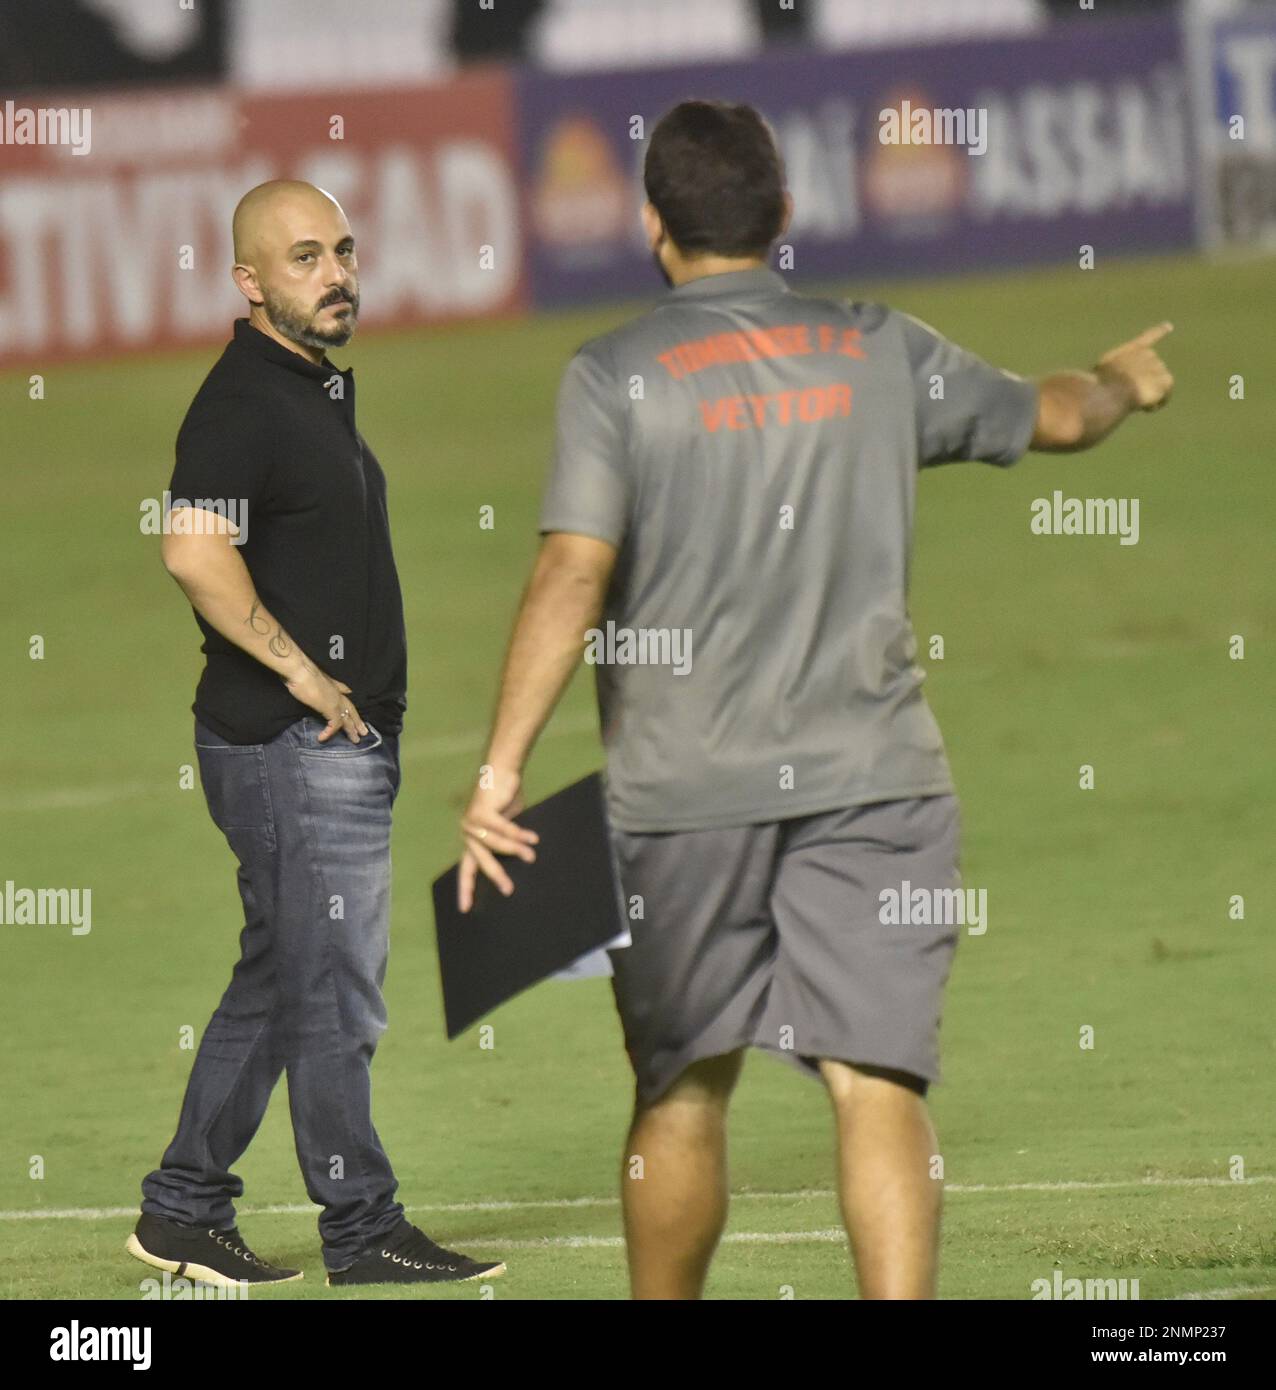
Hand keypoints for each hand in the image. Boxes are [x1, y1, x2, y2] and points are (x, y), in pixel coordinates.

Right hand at [283, 661, 367, 743]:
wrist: (300, 670)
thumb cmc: (303, 673)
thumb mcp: (315, 680)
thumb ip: (324, 685)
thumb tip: (327, 688)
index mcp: (335, 687)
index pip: (347, 699)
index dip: (351, 708)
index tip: (356, 716)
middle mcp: (338, 694)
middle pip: (351, 710)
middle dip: (357, 722)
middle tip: (364, 733)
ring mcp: (336, 701)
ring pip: (347, 719)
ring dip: (351, 730)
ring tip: (355, 740)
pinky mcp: (330, 708)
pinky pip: (334, 724)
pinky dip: (329, 733)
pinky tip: (322, 738)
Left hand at [458, 766, 538, 911]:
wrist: (501, 771)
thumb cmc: (504, 798)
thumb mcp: (505, 824)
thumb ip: (506, 840)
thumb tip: (521, 857)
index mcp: (471, 839)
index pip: (466, 868)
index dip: (466, 888)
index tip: (465, 908)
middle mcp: (467, 833)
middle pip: (480, 861)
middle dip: (495, 876)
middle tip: (509, 890)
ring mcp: (472, 823)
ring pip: (496, 845)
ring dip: (516, 850)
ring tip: (531, 856)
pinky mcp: (482, 813)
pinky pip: (504, 830)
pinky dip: (519, 835)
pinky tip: (533, 839)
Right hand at [1096, 322, 1173, 411]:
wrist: (1110, 390)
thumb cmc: (1100, 385)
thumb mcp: (1101, 372)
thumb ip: (1113, 371)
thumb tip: (1112, 381)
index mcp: (1130, 350)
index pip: (1147, 338)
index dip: (1158, 332)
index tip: (1169, 326)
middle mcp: (1147, 354)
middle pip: (1153, 369)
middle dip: (1145, 380)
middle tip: (1130, 395)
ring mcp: (1157, 366)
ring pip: (1159, 383)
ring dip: (1150, 393)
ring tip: (1135, 403)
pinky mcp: (1165, 380)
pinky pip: (1166, 395)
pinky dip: (1158, 403)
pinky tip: (1145, 408)